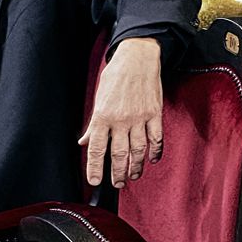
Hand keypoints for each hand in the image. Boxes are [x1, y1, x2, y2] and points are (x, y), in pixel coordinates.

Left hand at [81, 37, 164, 188]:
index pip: (97, 149)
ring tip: (133, 176)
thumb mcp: (99, 98)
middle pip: (119, 154)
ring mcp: (140, 117)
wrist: (137, 58)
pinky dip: (155, 151)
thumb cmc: (116, 76)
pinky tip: (152, 159)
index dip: (95, 168)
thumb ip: (94, 124)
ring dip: (136, 167)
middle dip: (117, 173)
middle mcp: (121, 120)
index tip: (95, 181)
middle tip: (117, 184)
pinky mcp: (155, 113)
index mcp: (103, 116)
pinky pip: (156, 138)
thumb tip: (85, 142)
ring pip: (138, 150)